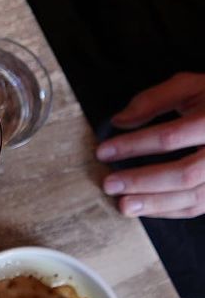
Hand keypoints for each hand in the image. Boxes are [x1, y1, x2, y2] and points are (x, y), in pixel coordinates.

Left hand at [96, 73, 204, 217]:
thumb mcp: (189, 86)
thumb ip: (153, 100)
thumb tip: (118, 121)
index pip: (171, 137)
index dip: (134, 146)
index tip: (103, 152)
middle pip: (184, 174)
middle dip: (143, 181)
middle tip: (109, 184)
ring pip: (194, 197)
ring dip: (155, 204)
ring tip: (122, 205)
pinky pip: (198, 207)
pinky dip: (169, 211)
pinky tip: (144, 208)